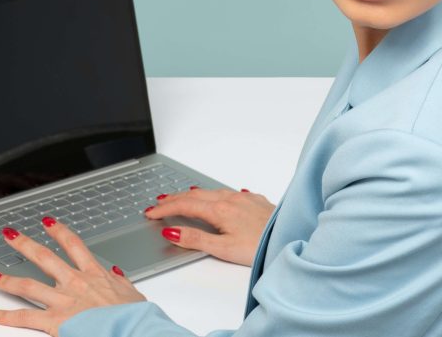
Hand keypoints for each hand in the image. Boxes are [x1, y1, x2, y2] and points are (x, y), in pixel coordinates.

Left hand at [0, 218, 146, 334]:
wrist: (132, 329)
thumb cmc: (133, 316)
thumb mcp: (131, 293)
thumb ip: (120, 282)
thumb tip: (115, 273)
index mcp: (94, 274)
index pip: (73, 245)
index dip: (58, 231)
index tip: (48, 223)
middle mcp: (75, 282)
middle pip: (44, 257)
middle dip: (25, 244)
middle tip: (10, 235)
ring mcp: (63, 301)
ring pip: (28, 285)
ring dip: (6, 279)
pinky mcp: (55, 321)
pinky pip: (24, 317)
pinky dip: (4, 316)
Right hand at [144, 187, 275, 266]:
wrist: (291, 238)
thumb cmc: (261, 247)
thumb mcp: (224, 249)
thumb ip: (196, 239)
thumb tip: (172, 232)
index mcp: (220, 210)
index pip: (184, 205)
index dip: (165, 209)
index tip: (150, 212)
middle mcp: (231, 199)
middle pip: (196, 195)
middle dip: (174, 198)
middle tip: (158, 203)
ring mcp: (244, 198)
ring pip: (212, 192)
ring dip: (193, 195)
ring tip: (180, 197)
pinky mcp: (256, 201)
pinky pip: (229, 192)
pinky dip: (214, 194)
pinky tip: (216, 197)